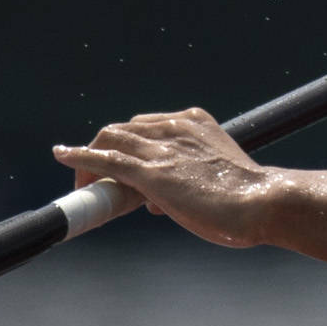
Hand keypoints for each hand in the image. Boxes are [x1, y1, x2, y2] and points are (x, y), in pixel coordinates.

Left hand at [53, 109, 278, 247]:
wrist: (263, 203)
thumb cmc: (249, 198)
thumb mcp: (216, 177)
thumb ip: (187, 182)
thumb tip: (156, 203)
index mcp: (194, 122)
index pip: (146, 126)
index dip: (129, 146)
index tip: (123, 166)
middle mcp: (174, 127)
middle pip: (124, 129)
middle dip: (105, 150)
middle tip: (97, 177)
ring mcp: (161, 148)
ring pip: (110, 140)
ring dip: (90, 159)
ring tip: (83, 182)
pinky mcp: (151, 172)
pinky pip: (106, 159)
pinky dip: (80, 157)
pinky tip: (63, 156)